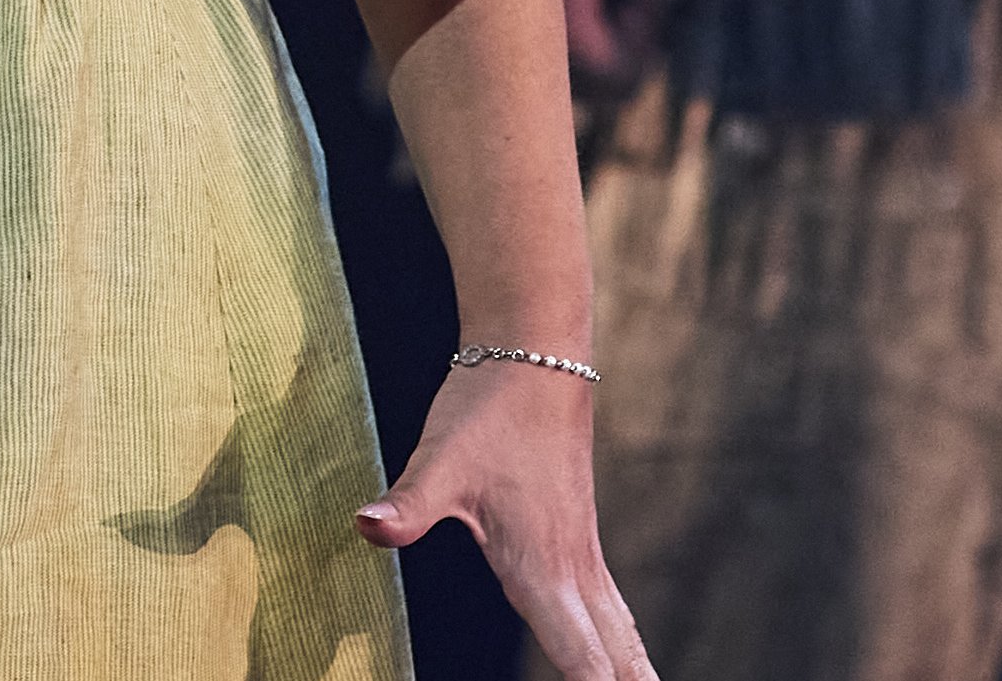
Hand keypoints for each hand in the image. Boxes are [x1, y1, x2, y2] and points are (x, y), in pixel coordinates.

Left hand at [357, 356, 660, 679]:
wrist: (535, 352)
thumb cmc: (487, 408)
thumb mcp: (439, 460)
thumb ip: (408, 504)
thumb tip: (365, 524)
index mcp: (542, 569)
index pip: (582, 659)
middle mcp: (572, 569)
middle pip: (617, 656)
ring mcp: (582, 554)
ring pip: (623, 633)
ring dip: (635, 672)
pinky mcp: (580, 539)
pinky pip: (614, 610)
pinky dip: (626, 645)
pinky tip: (626, 658)